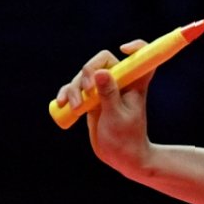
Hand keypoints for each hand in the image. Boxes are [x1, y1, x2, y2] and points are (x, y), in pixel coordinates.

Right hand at [54, 40, 155, 173]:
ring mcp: (104, 90)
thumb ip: (108, 94)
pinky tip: (62, 103)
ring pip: (84, 76)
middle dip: (88, 72)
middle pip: (102, 61)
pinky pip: (75, 89)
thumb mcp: (116, 115)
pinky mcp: (91, 99)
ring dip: (74, 88)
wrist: (120, 156)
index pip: (141, 57)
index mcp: (134, 82)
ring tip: (75, 108)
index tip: (123, 49)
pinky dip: (67, 93)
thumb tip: (100, 72)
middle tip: (86, 92)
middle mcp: (119, 82)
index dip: (136, 47)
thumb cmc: (125, 137)